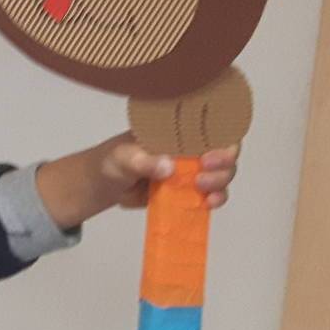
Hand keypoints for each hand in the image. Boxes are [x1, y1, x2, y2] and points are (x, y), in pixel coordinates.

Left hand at [37, 134, 239, 229]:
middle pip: (225, 150)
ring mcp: (192, 168)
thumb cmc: (112, 161)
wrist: (104, 185)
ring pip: (222, 173)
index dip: (223, 136)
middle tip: (202, 176)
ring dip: (220, 183)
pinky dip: (215, 199)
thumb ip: (142, 161)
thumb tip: (168, 167)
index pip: (212, 124)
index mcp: (177, 129)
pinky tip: (207, 204)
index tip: (209, 154)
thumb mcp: (122, 158)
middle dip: (223, 164)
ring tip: (203, 192)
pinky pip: (211, 194)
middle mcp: (190, 146)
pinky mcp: (189, 190)